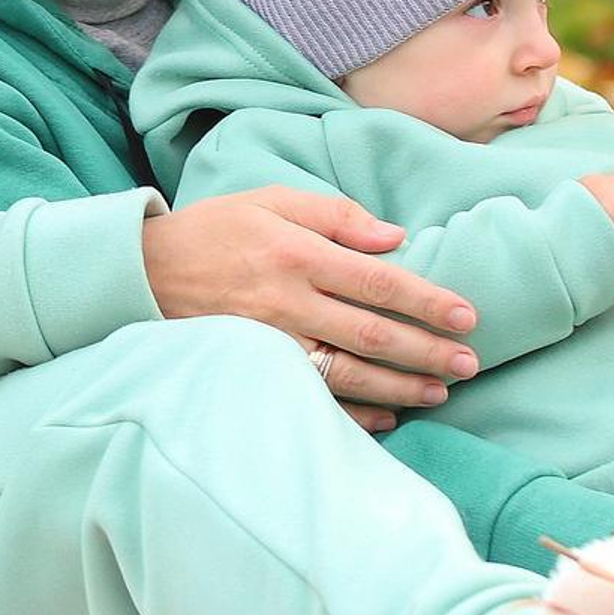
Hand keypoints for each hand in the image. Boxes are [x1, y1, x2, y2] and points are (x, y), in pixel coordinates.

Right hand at [141, 186, 479, 433]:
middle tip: (471, 362)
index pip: (377, 281)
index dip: (427, 300)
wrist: (142, 272)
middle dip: (427, 349)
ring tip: (442, 389)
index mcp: (296, 253)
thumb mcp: (270, 199)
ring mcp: (270, 342)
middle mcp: (287, 301)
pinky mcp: (254, 370)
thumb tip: (394, 237)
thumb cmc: (214, 229)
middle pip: (372, 333)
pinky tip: (390, 415)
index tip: (466, 315)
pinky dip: (355, 414)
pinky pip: (314, 399)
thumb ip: (334, 215)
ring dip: (401, 384)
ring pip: (349, 372)